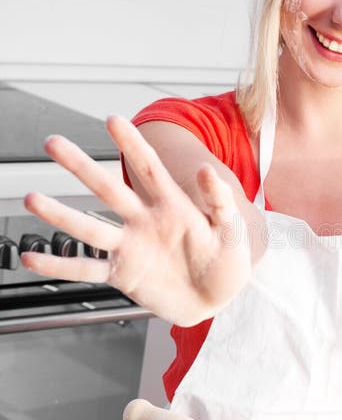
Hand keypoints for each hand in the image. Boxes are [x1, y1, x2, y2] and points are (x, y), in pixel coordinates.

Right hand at [22, 116, 257, 325]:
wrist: (217, 300)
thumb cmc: (227, 263)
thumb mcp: (232, 231)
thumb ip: (220, 202)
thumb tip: (206, 169)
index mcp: (172, 206)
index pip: (149, 168)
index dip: (132, 145)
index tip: (112, 120)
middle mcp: (144, 221)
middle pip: (108, 190)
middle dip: (81, 167)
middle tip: (53, 143)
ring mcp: (131, 247)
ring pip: (90, 228)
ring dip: (61, 214)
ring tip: (31, 199)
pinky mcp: (123, 275)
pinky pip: (86, 269)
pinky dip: (59, 267)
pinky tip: (32, 258)